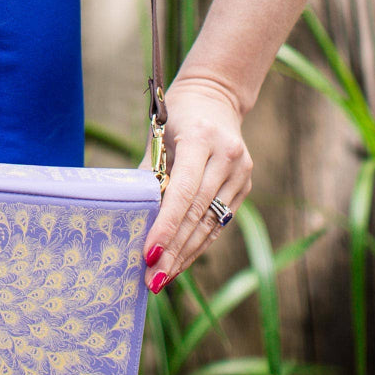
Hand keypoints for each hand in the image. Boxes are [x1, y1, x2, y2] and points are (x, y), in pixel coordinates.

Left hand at [137, 76, 252, 292]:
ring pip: (210, 224)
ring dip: (185, 254)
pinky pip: (218, 221)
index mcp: (201, 139)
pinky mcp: (245, 186)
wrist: (215, 96)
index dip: (166, 225)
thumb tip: (129, 217)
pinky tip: (179, 262)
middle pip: (198, 213)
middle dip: (173, 250)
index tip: (148, 253)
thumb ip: (148, 174)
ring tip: (161, 279)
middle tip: (151, 279)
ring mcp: (241, 173)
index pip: (183, 191)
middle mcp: (227, 157)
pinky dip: (197, 243)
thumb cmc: (175, 116)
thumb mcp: (157, 136)